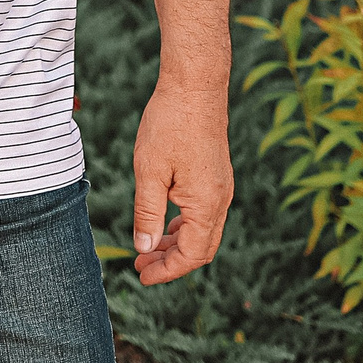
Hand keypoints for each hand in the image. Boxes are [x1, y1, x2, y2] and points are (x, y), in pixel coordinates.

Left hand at [129, 71, 232, 285]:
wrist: (195, 85)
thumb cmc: (170, 124)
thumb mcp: (149, 171)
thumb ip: (148, 213)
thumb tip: (145, 248)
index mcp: (206, 204)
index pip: (191, 255)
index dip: (167, 271)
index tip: (141, 276)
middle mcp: (220, 200)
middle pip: (201, 249)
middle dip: (171, 262)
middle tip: (140, 264)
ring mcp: (221, 187)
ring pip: (203, 232)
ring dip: (176, 244)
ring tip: (147, 247)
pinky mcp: (216, 175)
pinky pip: (204, 214)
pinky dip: (184, 226)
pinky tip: (164, 223)